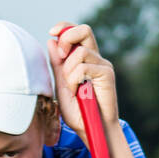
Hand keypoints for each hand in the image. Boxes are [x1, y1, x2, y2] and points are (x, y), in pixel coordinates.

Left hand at [47, 21, 118, 143]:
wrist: (92, 130)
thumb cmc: (78, 113)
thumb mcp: (62, 86)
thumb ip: (57, 65)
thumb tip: (51, 41)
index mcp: (85, 59)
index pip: (77, 32)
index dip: (64, 27)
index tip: (52, 32)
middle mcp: (96, 59)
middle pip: (84, 29)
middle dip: (67, 37)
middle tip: (61, 56)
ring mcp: (103, 65)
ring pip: (80, 52)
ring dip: (69, 70)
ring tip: (72, 88)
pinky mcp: (107, 73)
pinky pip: (83, 67)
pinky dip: (74, 79)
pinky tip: (77, 92)